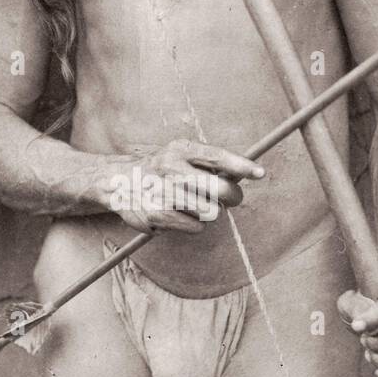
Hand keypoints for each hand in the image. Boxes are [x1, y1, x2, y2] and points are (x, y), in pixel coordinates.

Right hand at [108, 138, 264, 233]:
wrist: (117, 181)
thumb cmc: (158, 168)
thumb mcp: (177, 153)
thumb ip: (207, 161)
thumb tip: (244, 173)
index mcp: (179, 149)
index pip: (216, 156)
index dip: (241, 165)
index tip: (259, 173)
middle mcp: (171, 168)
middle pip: (221, 189)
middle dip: (232, 197)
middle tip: (229, 198)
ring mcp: (163, 192)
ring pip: (211, 212)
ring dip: (208, 211)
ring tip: (193, 204)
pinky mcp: (158, 215)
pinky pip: (195, 227)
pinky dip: (192, 224)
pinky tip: (178, 214)